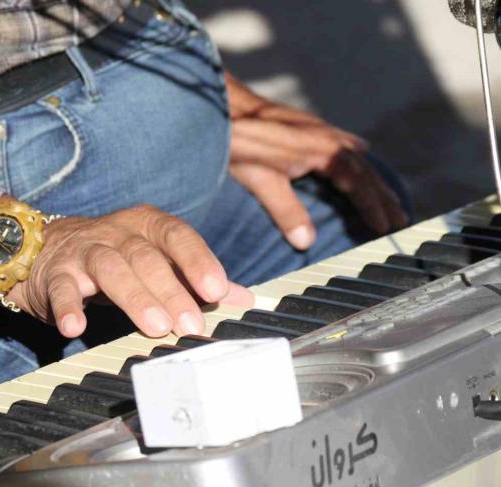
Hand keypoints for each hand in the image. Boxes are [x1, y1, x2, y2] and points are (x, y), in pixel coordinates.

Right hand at [3, 204, 253, 338]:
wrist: (43, 248)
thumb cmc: (111, 256)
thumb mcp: (155, 259)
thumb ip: (195, 278)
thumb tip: (243, 298)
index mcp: (146, 226)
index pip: (177, 236)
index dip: (198, 260)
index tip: (216, 289)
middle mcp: (116, 233)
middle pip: (146, 257)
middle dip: (171, 291)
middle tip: (190, 323)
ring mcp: (84, 252)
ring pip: (110, 269)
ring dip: (134, 298)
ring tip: (154, 326)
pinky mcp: (56, 274)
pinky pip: (62, 289)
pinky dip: (68, 308)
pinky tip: (75, 328)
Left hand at [226, 73, 408, 249]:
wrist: (222, 106)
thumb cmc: (239, 141)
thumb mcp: (261, 180)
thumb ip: (286, 211)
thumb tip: (306, 242)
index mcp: (325, 149)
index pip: (359, 182)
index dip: (373, 205)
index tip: (387, 227)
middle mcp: (328, 137)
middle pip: (364, 170)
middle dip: (383, 196)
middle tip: (402, 219)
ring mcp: (318, 131)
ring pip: (355, 158)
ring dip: (372, 180)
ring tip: (388, 199)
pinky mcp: (305, 130)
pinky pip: (341, 145)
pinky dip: (354, 157)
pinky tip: (359, 154)